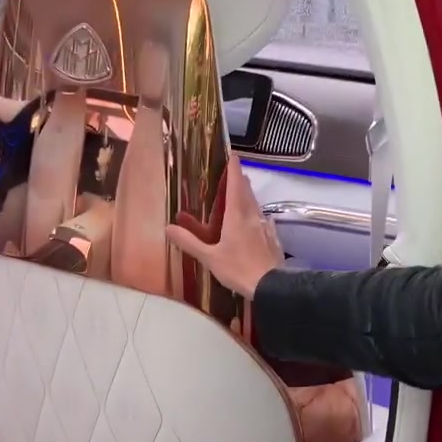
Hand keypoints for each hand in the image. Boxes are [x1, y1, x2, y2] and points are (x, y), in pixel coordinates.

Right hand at [166, 154, 283, 298]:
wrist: (272, 286)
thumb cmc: (239, 269)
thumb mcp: (210, 258)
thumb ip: (189, 242)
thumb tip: (168, 228)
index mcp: (237, 216)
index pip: (235, 185)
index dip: (234, 169)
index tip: (233, 155)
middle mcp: (253, 216)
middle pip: (247, 192)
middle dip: (240, 181)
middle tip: (233, 174)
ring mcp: (265, 227)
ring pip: (256, 205)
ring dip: (248, 197)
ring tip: (241, 195)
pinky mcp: (273, 239)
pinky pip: (263, 220)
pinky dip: (256, 215)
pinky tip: (255, 221)